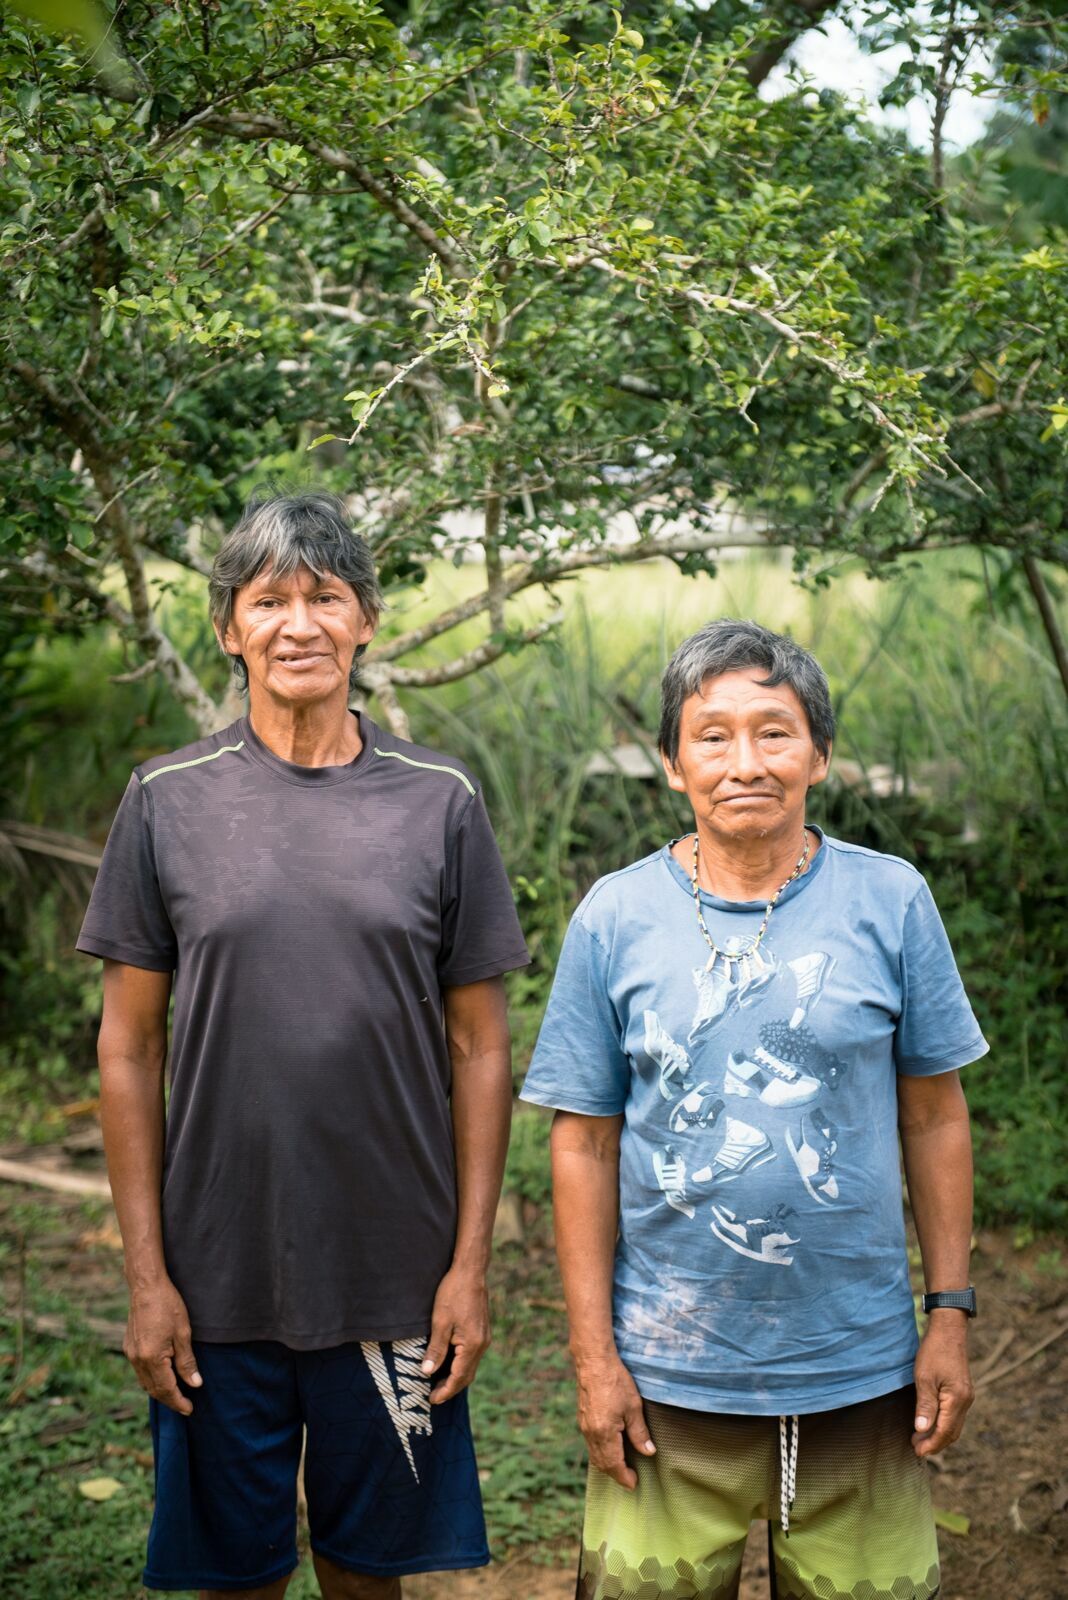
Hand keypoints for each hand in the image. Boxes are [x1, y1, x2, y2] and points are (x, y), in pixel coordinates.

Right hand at [124, 1278, 201, 1415]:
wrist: (146, 1286)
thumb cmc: (168, 1306)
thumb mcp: (183, 1333)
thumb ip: (187, 1362)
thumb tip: (195, 1384)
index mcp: (152, 1358)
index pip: (166, 1389)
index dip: (178, 1401)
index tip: (190, 1410)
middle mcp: (137, 1360)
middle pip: (154, 1389)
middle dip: (170, 1400)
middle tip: (185, 1406)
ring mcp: (131, 1354)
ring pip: (145, 1382)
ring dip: (160, 1391)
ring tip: (176, 1395)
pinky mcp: (129, 1347)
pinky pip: (140, 1372)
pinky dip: (152, 1380)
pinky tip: (162, 1377)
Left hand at [421, 1263, 490, 1403]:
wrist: (470, 1271)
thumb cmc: (453, 1293)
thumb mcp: (440, 1321)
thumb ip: (436, 1349)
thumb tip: (427, 1372)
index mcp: (473, 1345)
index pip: (459, 1377)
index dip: (445, 1391)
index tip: (431, 1400)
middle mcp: (482, 1344)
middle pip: (467, 1375)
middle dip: (451, 1388)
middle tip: (433, 1396)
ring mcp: (484, 1338)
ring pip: (470, 1366)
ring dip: (456, 1377)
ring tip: (438, 1384)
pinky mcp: (482, 1331)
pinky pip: (471, 1356)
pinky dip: (460, 1365)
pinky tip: (448, 1363)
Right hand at [575, 1353, 655, 1490]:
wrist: (593, 1361)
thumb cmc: (615, 1381)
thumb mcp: (633, 1407)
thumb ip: (639, 1432)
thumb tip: (649, 1452)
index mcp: (604, 1433)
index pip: (614, 1465)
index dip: (624, 1477)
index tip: (634, 1484)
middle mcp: (591, 1433)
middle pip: (602, 1463)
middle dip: (615, 1474)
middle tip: (629, 1478)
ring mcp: (584, 1426)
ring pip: (594, 1455)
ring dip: (607, 1464)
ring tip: (621, 1466)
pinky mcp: (582, 1418)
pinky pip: (590, 1444)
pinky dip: (600, 1452)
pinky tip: (610, 1448)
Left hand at [912, 1313, 972, 1457]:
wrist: (949, 1330)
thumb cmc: (934, 1351)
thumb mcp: (924, 1377)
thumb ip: (924, 1405)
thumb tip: (922, 1430)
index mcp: (957, 1399)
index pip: (945, 1432)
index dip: (931, 1444)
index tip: (917, 1452)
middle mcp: (966, 1401)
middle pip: (952, 1433)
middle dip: (935, 1443)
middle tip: (916, 1448)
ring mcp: (966, 1397)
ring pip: (955, 1426)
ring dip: (939, 1435)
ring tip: (921, 1439)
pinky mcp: (963, 1392)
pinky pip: (955, 1416)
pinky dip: (944, 1424)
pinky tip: (931, 1423)